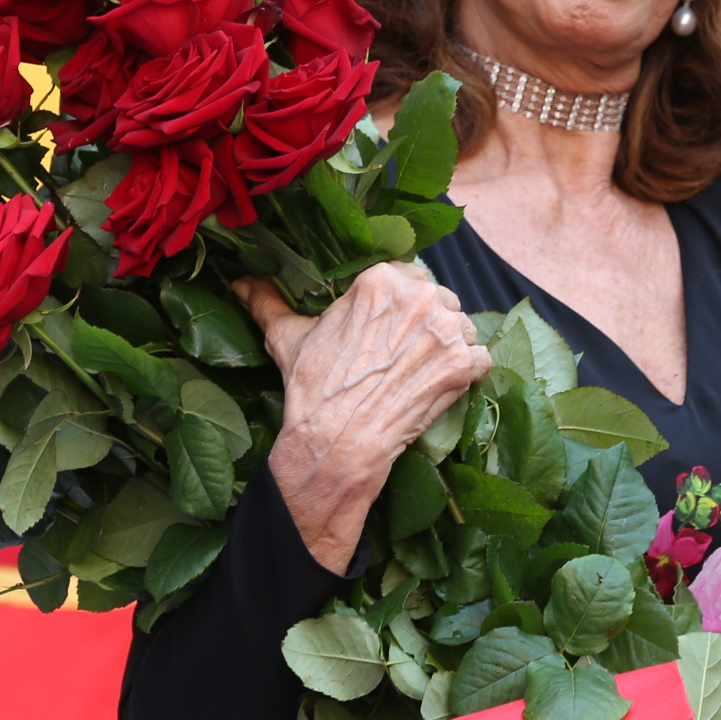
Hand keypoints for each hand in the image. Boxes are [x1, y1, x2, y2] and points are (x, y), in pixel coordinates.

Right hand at [237, 264, 491, 575]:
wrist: (336, 442)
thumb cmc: (312, 388)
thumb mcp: (287, 337)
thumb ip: (268, 301)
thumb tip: (240, 282)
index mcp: (381, 280)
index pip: (410, 277)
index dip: (402, 306)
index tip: (388, 330)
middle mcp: (419, 297)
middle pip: (440, 301)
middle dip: (426, 325)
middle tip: (402, 357)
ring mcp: (445, 330)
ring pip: (461, 328)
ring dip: (448, 349)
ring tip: (418, 375)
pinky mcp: (464, 365)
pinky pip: (480, 359)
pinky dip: (467, 374)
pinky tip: (439, 388)